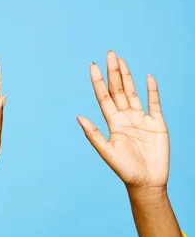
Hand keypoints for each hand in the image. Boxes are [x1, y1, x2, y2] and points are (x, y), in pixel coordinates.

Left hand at [77, 51, 168, 188]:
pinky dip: (152, 90)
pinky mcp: (157, 124)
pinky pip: (154, 103)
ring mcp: (141, 119)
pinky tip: (147, 77)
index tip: (93, 65)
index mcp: (112, 122)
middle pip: (118, 89)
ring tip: (121, 60)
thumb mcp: (106, 151)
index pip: (104, 96)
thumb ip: (93, 134)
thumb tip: (78, 117)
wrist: (146, 182)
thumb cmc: (124, 169)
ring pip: (133, 92)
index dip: (98, 81)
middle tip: (110, 53)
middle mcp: (125, 117)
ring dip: (128, 76)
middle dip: (114, 72)